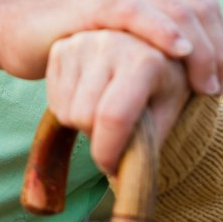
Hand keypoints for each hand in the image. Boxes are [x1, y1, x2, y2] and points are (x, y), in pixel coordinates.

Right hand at [0, 0, 222, 96]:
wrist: (9, 29)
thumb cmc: (67, 40)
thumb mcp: (119, 37)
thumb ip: (150, 41)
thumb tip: (190, 69)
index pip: (204, 6)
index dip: (221, 43)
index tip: (221, 81)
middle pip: (198, 7)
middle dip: (216, 50)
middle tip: (216, 88)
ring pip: (176, 8)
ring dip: (200, 48)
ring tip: (205, 83)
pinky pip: (136, 10)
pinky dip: (163, 29)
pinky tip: (180, 51)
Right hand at [45, 30, 189, 174]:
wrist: (149, 46)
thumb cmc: (163, 82)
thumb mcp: (168, 111)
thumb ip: (147, 144)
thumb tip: (120, 180)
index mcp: (145, 59)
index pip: (114, 117)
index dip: (108, 152)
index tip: (112, 168)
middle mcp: (111, 43)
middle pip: (84, 115)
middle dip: (98, 137)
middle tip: (118, 131)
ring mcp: (83, 42)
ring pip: (66, 111)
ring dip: (83, 123)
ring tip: (107, 110)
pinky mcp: (62, 47)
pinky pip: (54, 99)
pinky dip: (69, 109)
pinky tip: (91, 97)